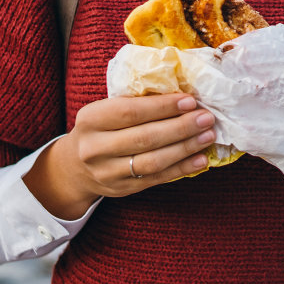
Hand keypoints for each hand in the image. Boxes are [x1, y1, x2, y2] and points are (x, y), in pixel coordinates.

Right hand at [22, 92, 216, 218]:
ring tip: (208, 136)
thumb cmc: (101, 129)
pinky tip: (200, 159)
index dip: (162, 107)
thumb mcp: (105, 110)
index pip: (130, 112)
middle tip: (206, 118)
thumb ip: (135, 103)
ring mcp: (107, 172)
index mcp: (91, 119)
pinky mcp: (122, 189)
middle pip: (145, 138)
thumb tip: (182, 94)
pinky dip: (181, 169)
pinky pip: (156, 179)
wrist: (75, 167)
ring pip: (152, 162)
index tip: (190, 100)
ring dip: (185, 148)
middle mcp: (95, 148)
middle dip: (181, 127)